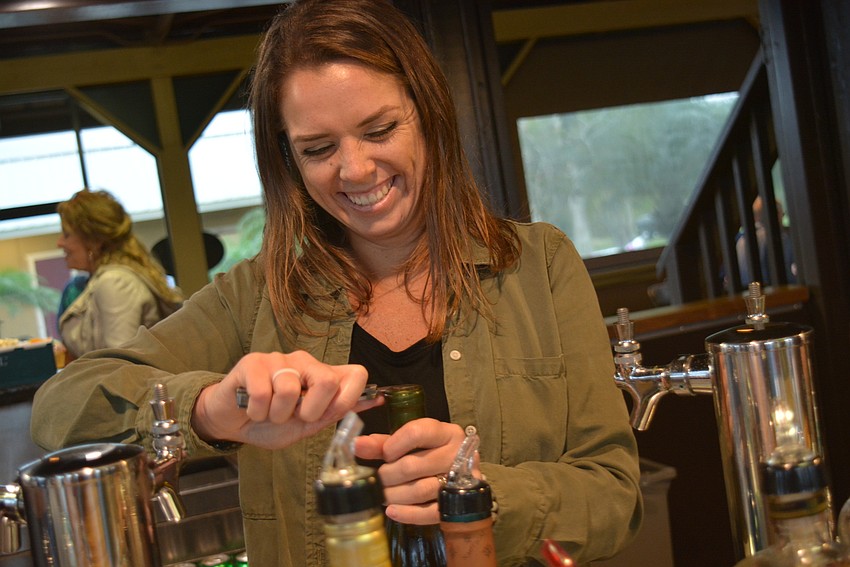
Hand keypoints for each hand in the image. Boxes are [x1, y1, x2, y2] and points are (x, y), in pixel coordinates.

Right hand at [192, 350, 380, 448]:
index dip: (351, 397)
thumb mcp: (307, 425)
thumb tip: (376, 399)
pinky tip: (252, 409)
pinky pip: (262, 393)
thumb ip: (335, 412)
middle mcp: (304, 362)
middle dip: (310, 411)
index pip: (356, 373)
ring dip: (278, 415)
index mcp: (322, 376)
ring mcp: (278, 359)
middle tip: (294, 417)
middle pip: (326, 381)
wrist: (231, 423)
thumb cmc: (271, 423)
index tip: (332, 414)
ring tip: (269, 413)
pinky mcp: (253, 362)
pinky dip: (257, 412)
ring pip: (290, 391)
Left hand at [355, 418, 478, 524]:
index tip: (384, 454)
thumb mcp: (410, 443)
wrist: (460, 475)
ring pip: (421, 489)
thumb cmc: (430, 454)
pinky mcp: (456, 504)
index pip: (417, 433)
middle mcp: (456, 454)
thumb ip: (384, 443)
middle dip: (388, 475)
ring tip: (383, 495)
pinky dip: (408, 514)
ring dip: (394, 495)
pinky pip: (430, 512)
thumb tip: (356, 445)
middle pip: (413, 465)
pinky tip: (392, 511)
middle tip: (379, 479)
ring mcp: (459, 481)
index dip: (393, 445)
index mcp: (446, 433)